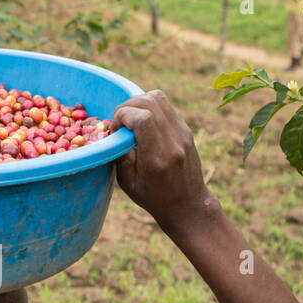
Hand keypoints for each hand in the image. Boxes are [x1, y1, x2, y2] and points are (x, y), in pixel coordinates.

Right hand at [109, 90, 213, 234]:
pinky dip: (149, 108)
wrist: (189, 205)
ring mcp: (183, 132)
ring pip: (158, 97)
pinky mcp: (185, 129)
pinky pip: (165, 106)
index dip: (122, 115)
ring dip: (138, 103)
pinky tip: (142, 124)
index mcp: (158, 157)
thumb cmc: (155, 198)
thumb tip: (113, 133)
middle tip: (120, 124)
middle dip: (127, 106)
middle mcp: (174, 140)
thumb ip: (120, 156)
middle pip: (149, 101)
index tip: (115, 130)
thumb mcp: (128, 184)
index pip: (142, 117)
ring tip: (130, 120)